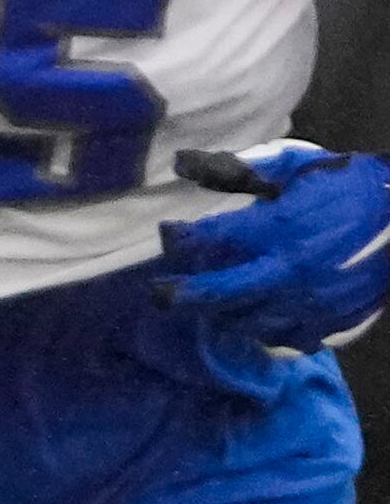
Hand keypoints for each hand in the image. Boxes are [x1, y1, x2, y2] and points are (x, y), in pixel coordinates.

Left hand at [154, 140, 389, 355]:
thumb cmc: (345, 185)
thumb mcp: (291, 167)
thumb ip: (234, 171)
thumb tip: (180, 165)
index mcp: (275, 229)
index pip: (209, 240)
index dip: (181, 239)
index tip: (168, 233)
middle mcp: (287, 272)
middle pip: (220, 294)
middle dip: (182, 296)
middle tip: (159, 295)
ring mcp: (310, 302)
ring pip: (249, 323)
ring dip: (222, 315)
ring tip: (207, 307)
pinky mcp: (332, 321)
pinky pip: (287, 338)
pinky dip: (265, 332)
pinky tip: (254, 320)